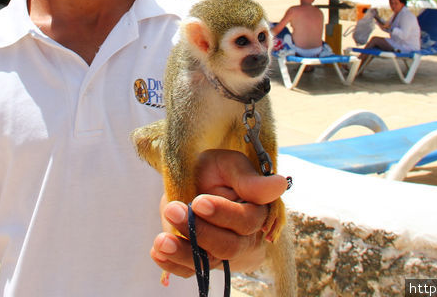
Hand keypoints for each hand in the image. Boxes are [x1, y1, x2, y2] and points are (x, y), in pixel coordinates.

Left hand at [149, 149, 287, 279]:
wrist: (195, 183)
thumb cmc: (216, 172)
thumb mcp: (229, 165)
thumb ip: (247, 178)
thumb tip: (279, 185)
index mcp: (256, 211)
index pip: (246, 221)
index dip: (224, 214)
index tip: (199, 202)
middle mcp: (244, 237)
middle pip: (228, 246)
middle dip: (199, 231)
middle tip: (173, 210)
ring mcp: (221, 251)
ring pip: (208, 263)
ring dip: (183, 253)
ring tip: (161, 241)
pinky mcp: (201, 260)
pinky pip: (190, 270)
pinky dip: (172, 265)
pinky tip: (157, 253)